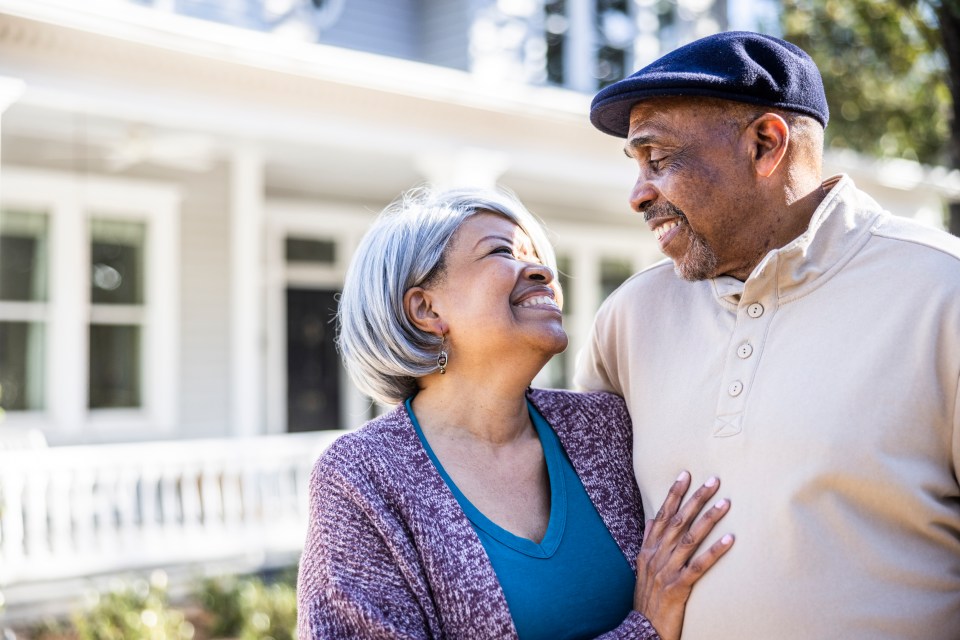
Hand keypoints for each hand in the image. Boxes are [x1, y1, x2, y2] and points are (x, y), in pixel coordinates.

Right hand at [632, 471, 733, 639]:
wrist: (643, 628)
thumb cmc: (646, 597)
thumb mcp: (642, 566)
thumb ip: (648, 540)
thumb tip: (652, 519)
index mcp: (648, 548)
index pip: (662, 514)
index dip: (674, 493)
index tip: (686, 474)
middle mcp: (657, 555)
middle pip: (678, 521)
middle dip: (696, 499)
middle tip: (713, 481)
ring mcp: (667, 570)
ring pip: (690, 539)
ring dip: (708, 519)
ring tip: (725, 504)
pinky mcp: (679, 587)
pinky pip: (699, 566)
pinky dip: (715, 552)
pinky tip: (730, 540)